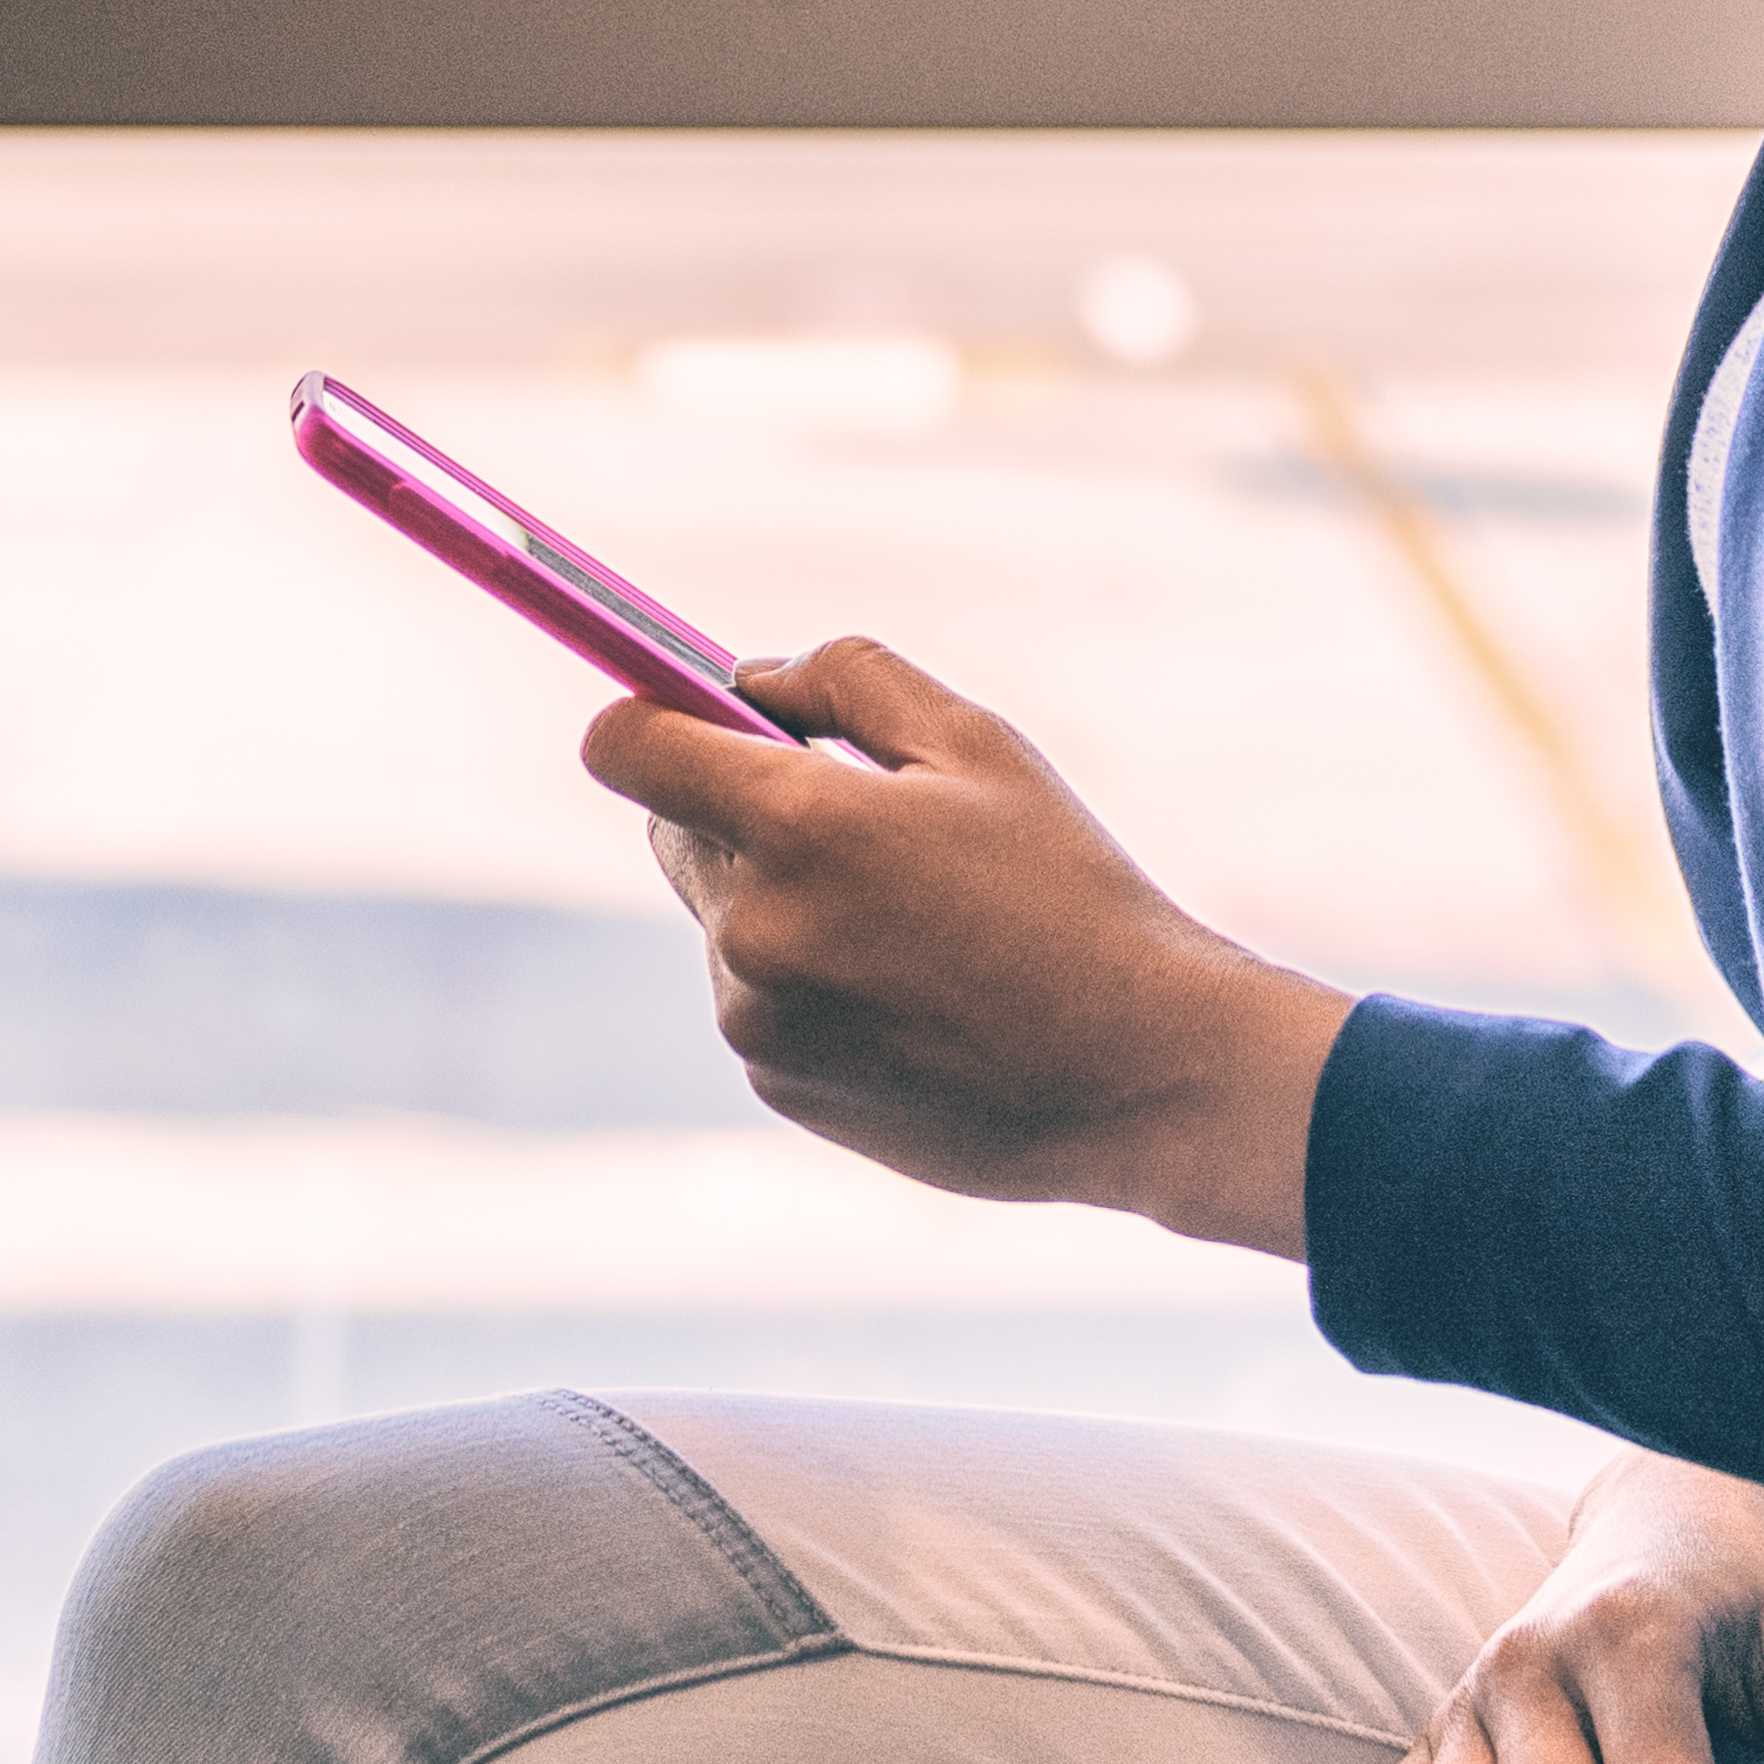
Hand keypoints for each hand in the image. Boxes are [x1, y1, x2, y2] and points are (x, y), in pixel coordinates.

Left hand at [581, 639, 1357, 1255]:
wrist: (1136, 1074)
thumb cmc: (1068, 892)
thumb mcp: (977, 745)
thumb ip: (845, 679)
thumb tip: (744, 683)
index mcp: (798, 825)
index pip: (627, 749)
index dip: (647, 719)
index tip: (687, 720)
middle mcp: (754, 927)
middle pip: (673, 831)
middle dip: (740, 808)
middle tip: (857, 821)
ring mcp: (758, 1019)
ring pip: (723, 920)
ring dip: (785, 902)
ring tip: (915, 929)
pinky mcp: (778, 1084)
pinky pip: (760, 999)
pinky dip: (811, 984)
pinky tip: (915, 999)